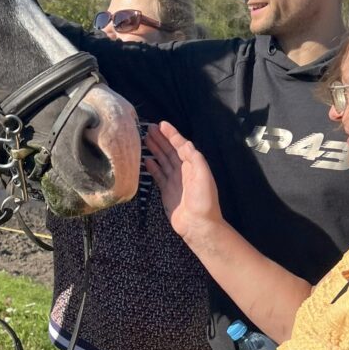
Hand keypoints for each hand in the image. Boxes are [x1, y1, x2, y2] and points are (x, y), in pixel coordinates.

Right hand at [145, 121, 224, 246]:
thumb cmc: (203, 200)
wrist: (198, 225)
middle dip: (161, 139)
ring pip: (163, 161)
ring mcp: (174, 181)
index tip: (161, 124)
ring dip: (155, 150)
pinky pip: (158, 175)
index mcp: (193, 165)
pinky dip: (152, 167)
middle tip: (148, 128)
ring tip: (144, 139)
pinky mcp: (166, 191)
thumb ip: (195, 158)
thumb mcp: (203, 176)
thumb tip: (185, 142)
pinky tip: (146, 159)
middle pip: (170, 151)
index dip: (171, 135)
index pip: (180, 145)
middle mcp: (183, 171)